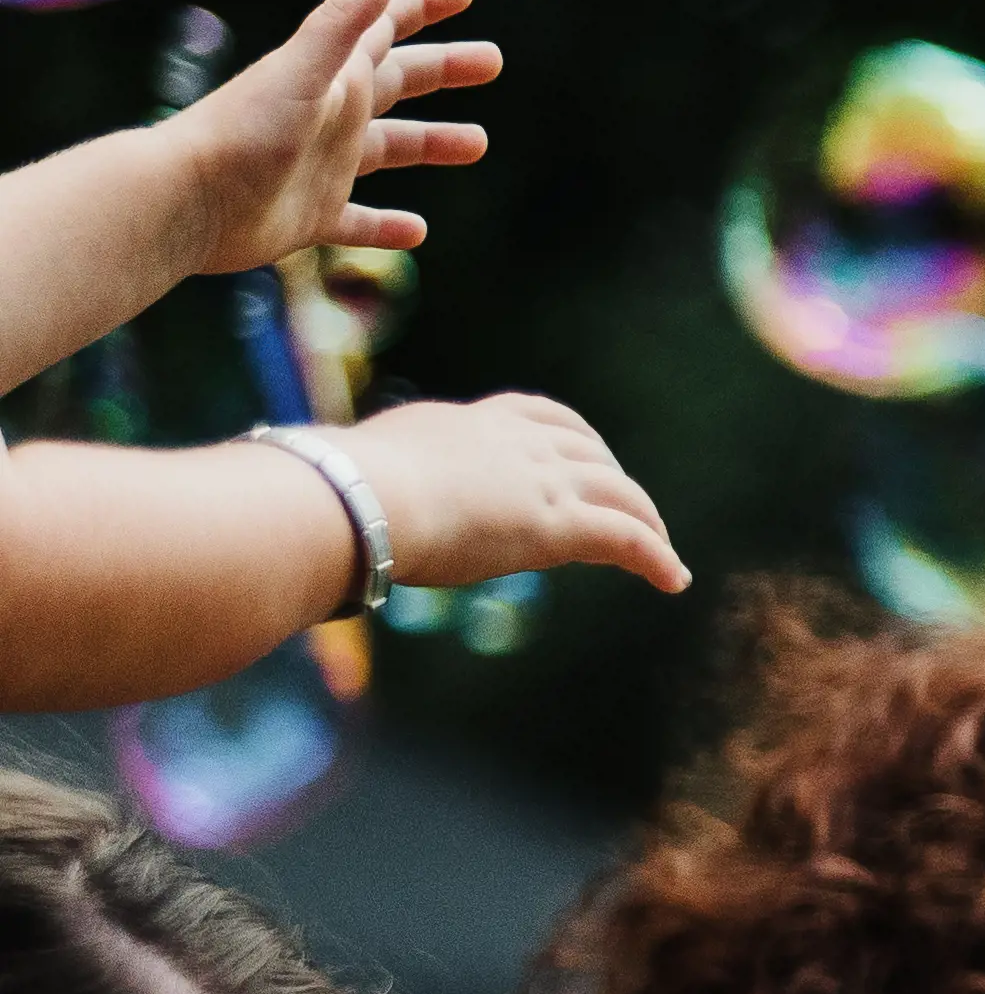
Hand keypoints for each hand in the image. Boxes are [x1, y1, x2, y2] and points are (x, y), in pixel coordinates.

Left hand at [155, 0, 495, 270]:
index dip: (425, 3)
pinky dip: (387, 227)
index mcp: (333, 76)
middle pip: (399, 82)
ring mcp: (324, 166)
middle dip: (444, 69)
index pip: (387, 26)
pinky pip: (359, 222)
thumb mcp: (302, 70)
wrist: (185, 201)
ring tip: (478, 143)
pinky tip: (416, 233)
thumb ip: (345, 20)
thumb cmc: (242, 130)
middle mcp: (332, 115)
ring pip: (391, 149)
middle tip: (492, 61)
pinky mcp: (313, 216)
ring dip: (432, 143)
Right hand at [340, 392, 687, 593]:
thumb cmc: (331, 493)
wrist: (354, 498)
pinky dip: (656, 557)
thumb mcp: (350, 471)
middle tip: (624, 505)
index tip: (578, 450)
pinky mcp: (557, 525)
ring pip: (620, 493)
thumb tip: (303, 492)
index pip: (534, 415)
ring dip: (646, 519)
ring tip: (662, 548)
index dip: (566, 435)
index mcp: (467, 422)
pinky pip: (625, 538)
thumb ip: (355, 478)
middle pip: (588, 450)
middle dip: (611, 475)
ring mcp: (541, 481)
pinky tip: (674, 579)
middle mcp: (515, 442)